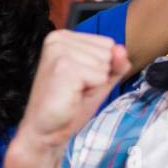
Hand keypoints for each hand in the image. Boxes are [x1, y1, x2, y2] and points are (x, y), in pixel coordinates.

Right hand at [18, 30, 129, 150]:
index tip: (79, 80)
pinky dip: (91, 91)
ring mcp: (60, 52)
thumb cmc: (68, 105)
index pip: (107, 44)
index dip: (101, 68)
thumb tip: (121, 50)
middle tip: (75, 88)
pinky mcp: (64, 67)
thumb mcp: (98, 80)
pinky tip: (72, 95)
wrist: (46, 129)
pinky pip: (100, 77)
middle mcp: (59, 40)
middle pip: (108, 52)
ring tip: (73, 92)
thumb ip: (114, 64)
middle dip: (98, 75)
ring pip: (105, 65)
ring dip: (94, 84)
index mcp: (63, 38)